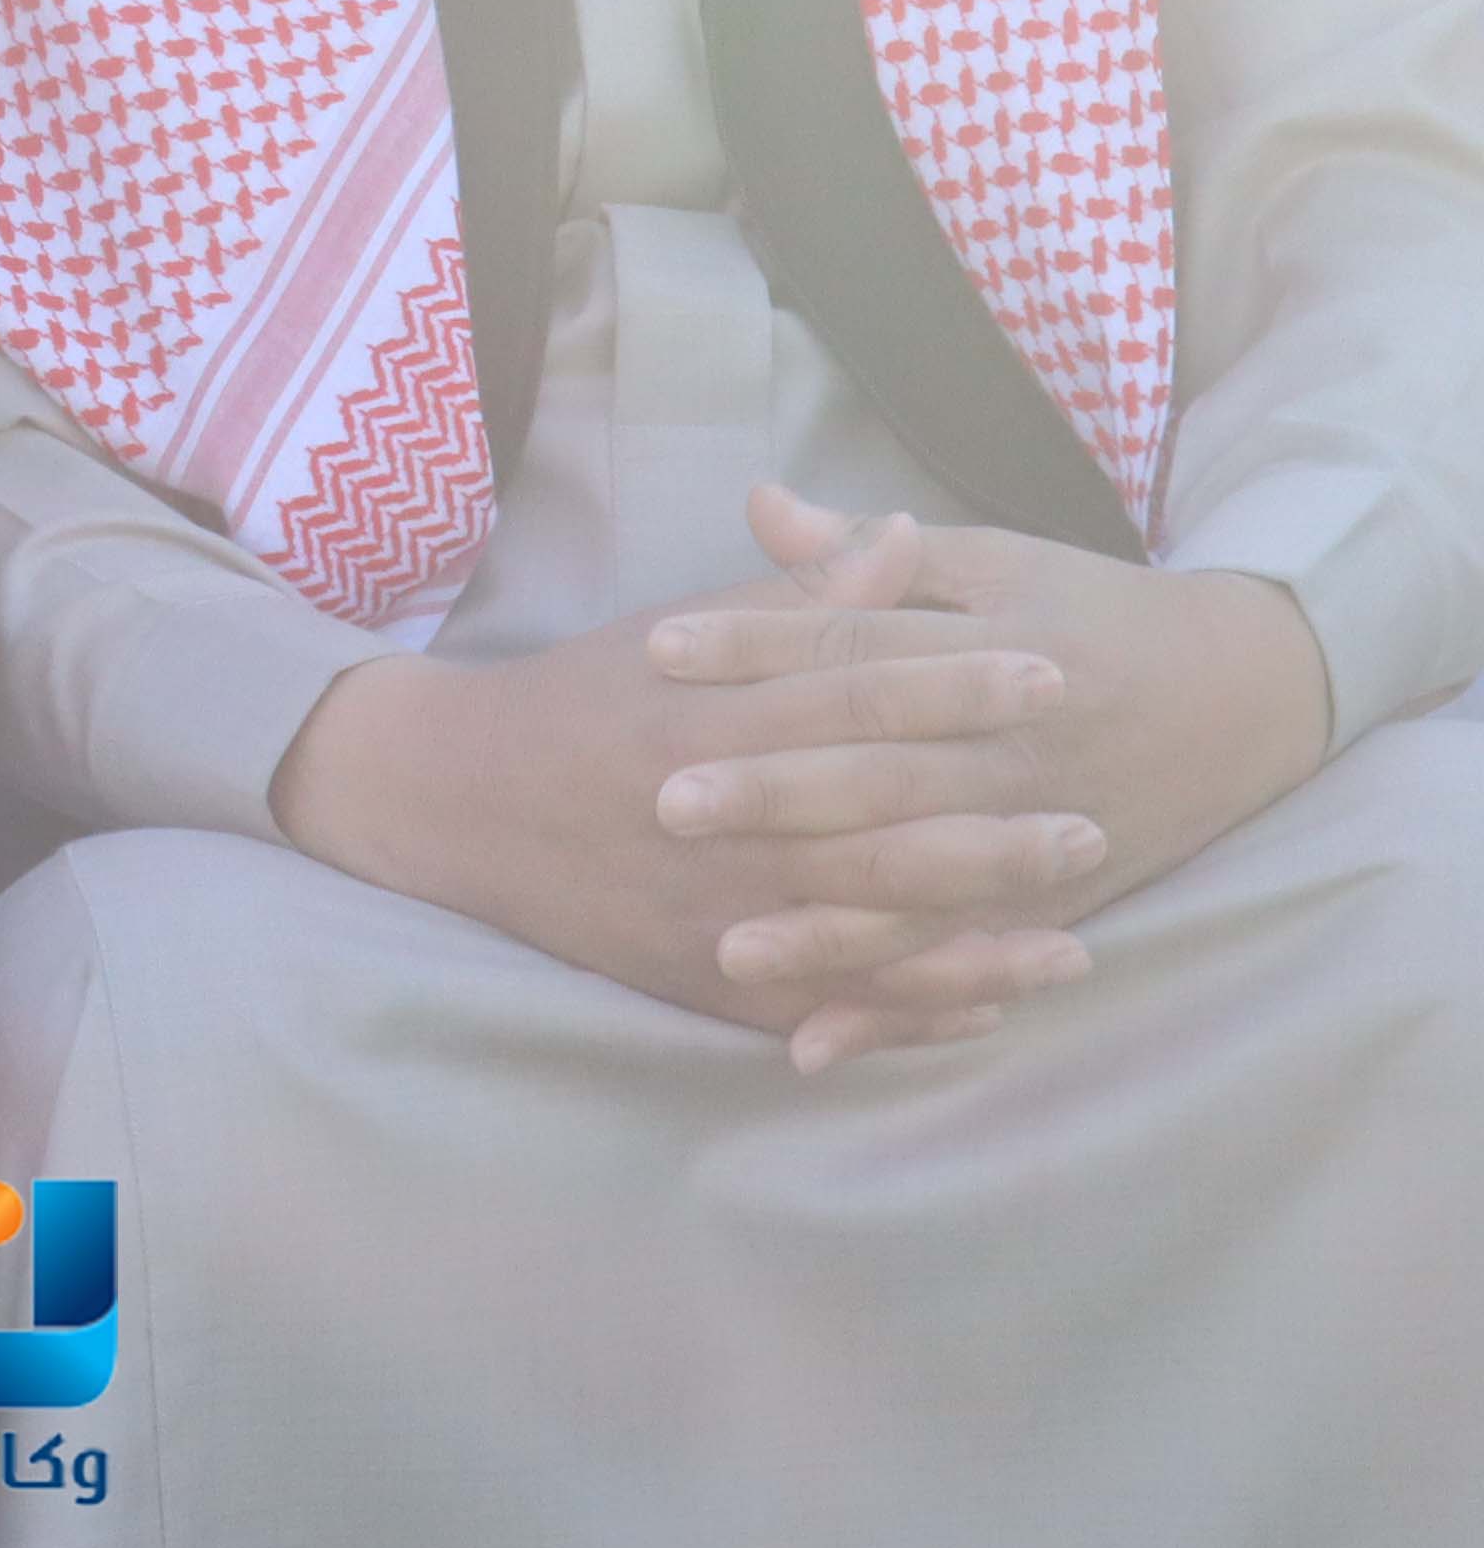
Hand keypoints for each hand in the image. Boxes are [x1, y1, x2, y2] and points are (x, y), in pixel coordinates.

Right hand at [273, 507, 1099, 1069]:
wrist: (456, 798)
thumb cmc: (582, 699)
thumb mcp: (682, 631)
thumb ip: (800, 595)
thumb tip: (906, 533)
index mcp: (712, 722)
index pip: (856, 697)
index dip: (956, 686)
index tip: (1048, 674)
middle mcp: (715, 824)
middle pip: (877, 833)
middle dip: (991, 837)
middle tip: (1091, 828)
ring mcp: (707, 910)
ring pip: (862, 936)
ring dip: (974, 947)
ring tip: (1075, 948)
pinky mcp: (695, 974)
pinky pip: (818, 1003)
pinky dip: (901, 1013)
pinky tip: (983, 1009)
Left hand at [642, 484, 1334, 1064]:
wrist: (1246, 695)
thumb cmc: (1090, 617)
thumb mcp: (995, 566)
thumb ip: (871, 557)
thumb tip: (761, 504)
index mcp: (995, 654)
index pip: (860, 651)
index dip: (761, 645)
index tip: (660, 648)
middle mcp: (1014, 754)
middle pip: (884, 775)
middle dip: (779, 793)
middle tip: (667, 802)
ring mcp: (1035, 839)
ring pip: (921, 890)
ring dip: (826, 927)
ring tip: (728, 948)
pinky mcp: (1049, 908)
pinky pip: (959, 965)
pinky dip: (888, 1011)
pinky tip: (807, 1046)